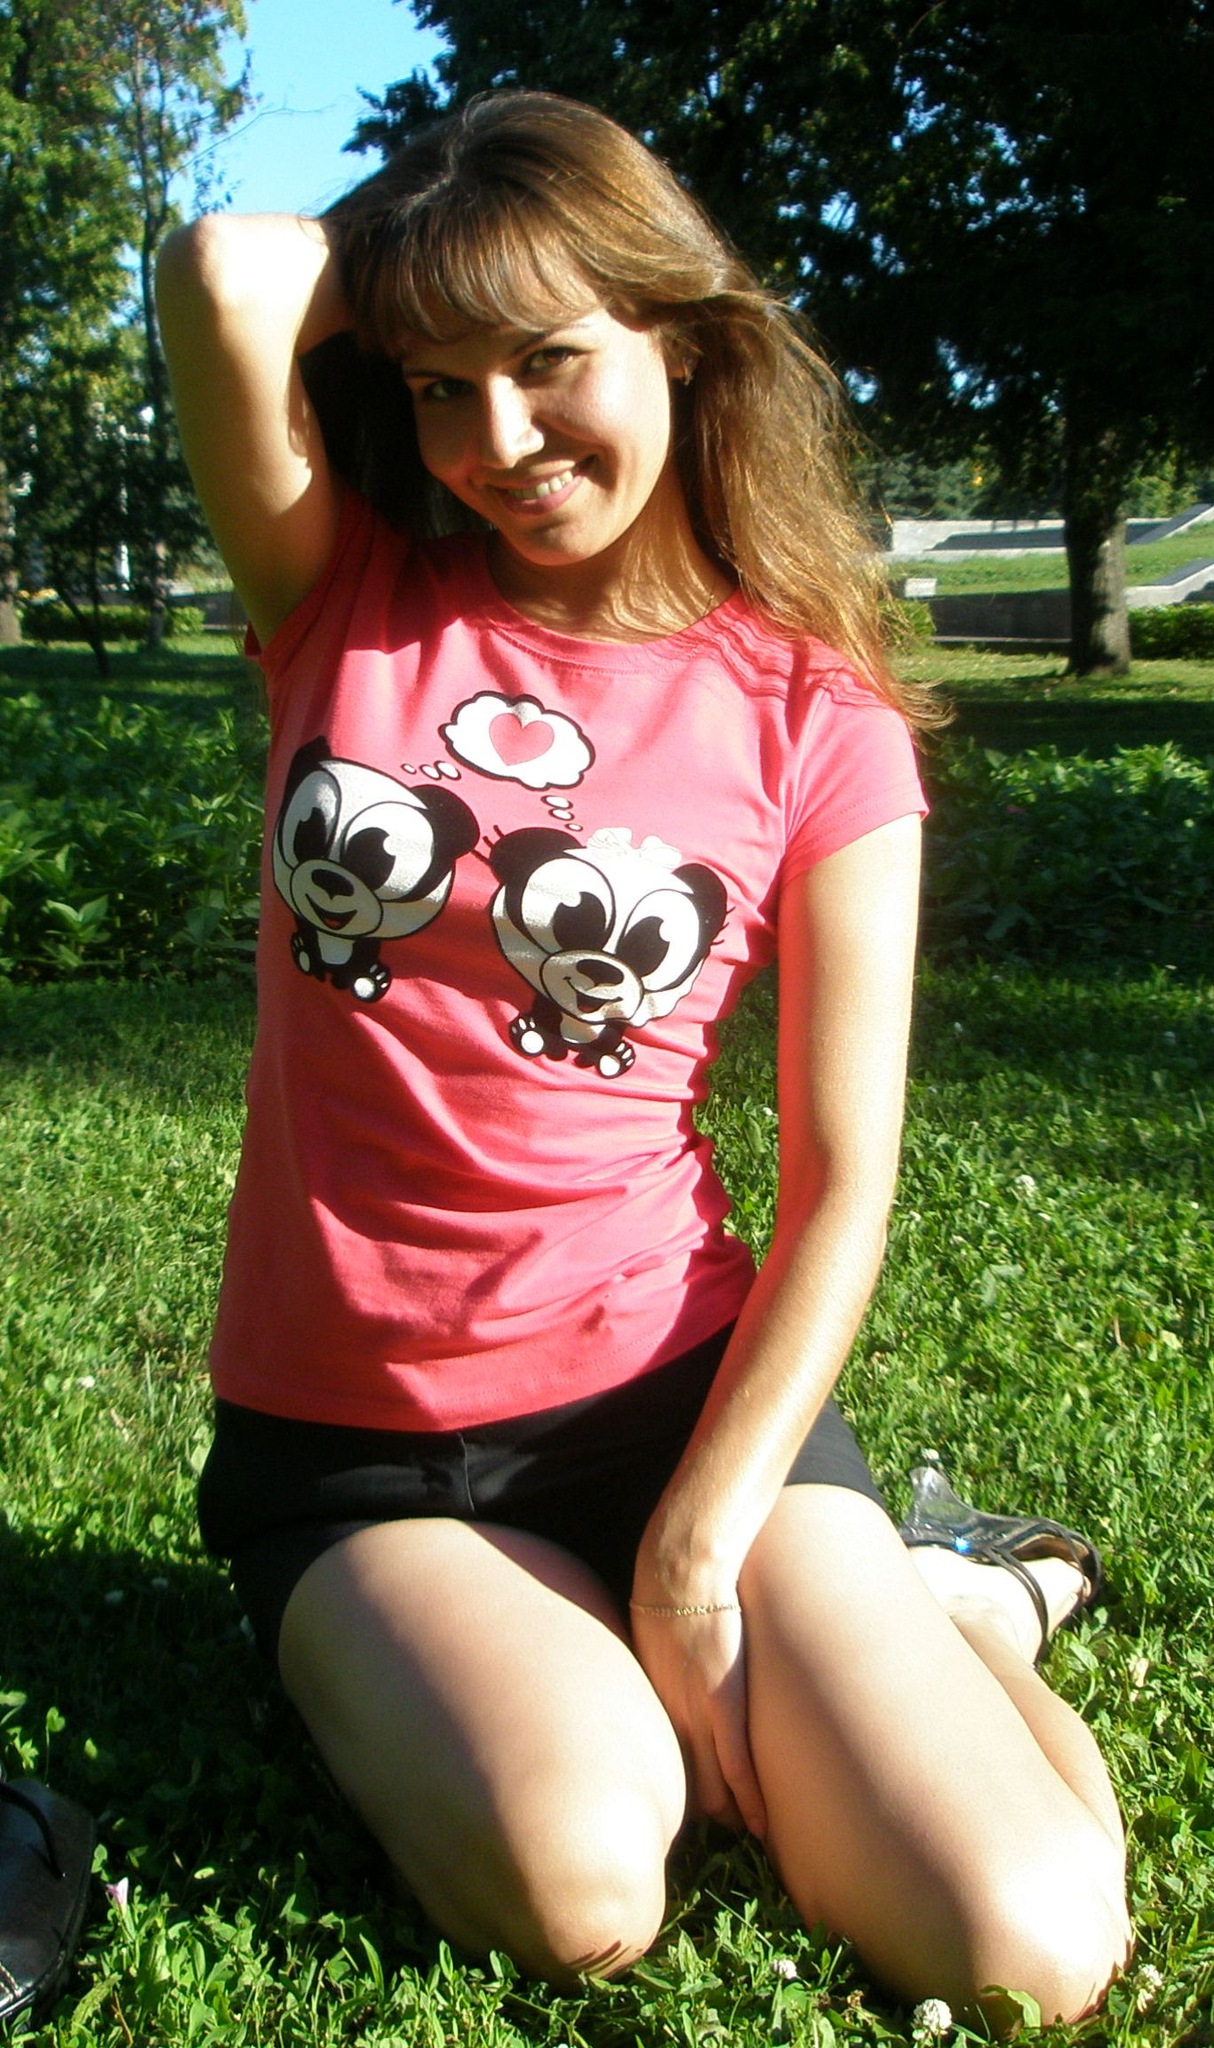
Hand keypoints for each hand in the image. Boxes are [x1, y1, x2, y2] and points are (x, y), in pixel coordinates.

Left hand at [628, 1597, 766, 1837]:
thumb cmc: (664, 1591)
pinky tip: (760, 1825)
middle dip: (703, 1814)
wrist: (680, 1570)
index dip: (679, 1795)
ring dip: (729, 1814)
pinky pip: (736, 1767)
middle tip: (722, 1832)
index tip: (688, 1813)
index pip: (665, 1767)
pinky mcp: (724, 1704)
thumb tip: (666, 1673)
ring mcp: (696, 1714)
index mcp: (651, 1703)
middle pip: (685, 1787)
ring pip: (712, 1787)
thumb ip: (660, 1666)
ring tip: (746, 1834)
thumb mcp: (650, 1635)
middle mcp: (669, 1718)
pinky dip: (749, 1801)